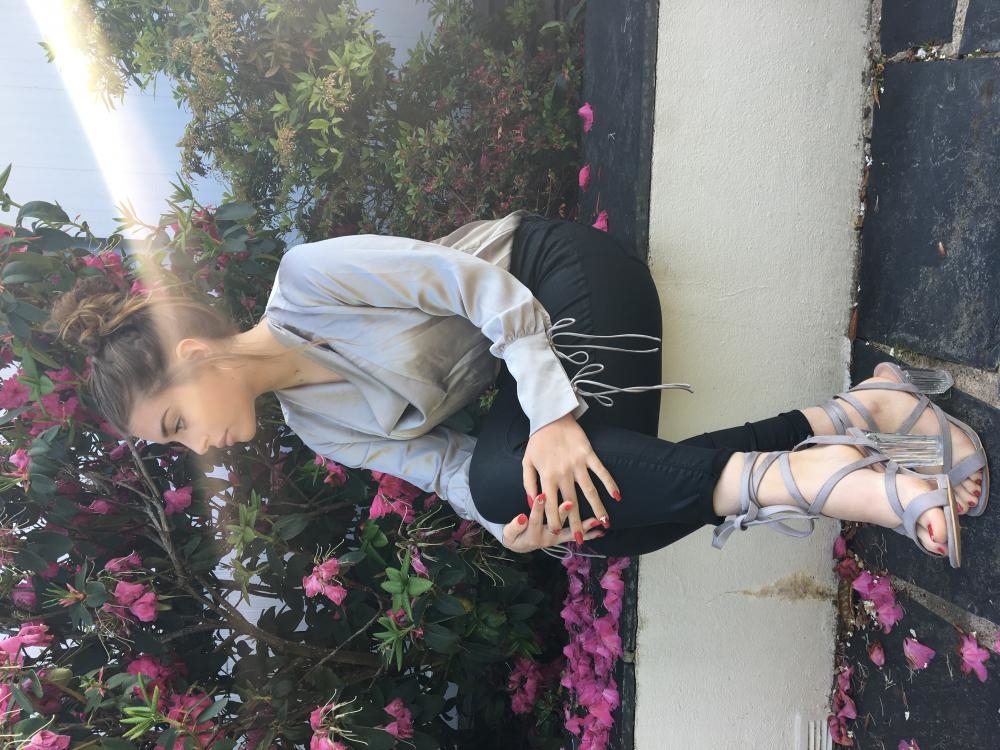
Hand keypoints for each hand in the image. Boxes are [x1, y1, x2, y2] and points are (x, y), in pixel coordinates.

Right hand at [503, 494, 605, 552]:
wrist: (520, 547)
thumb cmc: (514, 536)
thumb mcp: (509, 532)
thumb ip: (514, 526)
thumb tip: (521, 518)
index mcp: (533, 533)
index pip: (535, 518)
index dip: (538, 507)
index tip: (542, 495)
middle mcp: (547, 537)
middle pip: (557, 523)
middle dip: (564, 513)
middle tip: (571, 503)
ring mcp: (557, 538)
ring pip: (571, 531)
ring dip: (584, 526)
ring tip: (596, 521)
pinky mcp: (562, 538)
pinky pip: (577, 537)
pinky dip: (589, 534)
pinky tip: (601, 531)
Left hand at [521, 413, 618, 543]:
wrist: (550, 416)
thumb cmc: (538, 441)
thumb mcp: (527, 462)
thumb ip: (528, 483)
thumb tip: (531, 503)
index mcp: (546, 476)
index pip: (551, 504)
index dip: (554, 519)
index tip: (556, 533)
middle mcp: (563, 472)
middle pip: (571, 502)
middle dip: (575, 522)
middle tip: (579, 538)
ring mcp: (577, 464)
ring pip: (589, 490)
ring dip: (597, 508)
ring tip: (605, 523)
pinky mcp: (588, 454)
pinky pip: (601, 471)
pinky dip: (610, 483)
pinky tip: (617, 496)